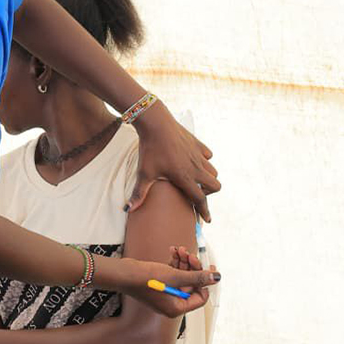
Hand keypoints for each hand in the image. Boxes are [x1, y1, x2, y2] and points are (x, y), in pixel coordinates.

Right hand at [120, 256, 218, 318]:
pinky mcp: (158, 284)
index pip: (200, 296)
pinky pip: (172, 273)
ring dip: (183, 262)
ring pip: (182, 276)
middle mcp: (172, 303)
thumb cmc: (146, 279)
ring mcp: (165, 293)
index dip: (205, 281)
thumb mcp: (175, 277)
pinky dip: (174, 262)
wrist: (123, 274)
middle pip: (191, 284)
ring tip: (180, 249)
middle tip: (190, 253)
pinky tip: (172, 250)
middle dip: (192, 267)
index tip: (209, 266)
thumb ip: (197, 277)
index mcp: (177, 308)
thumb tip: (216, 278)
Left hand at [129, 101, 219, 218]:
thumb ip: (139, 193)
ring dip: (207, 177)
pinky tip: (193, 160)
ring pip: (213, 171)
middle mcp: (196, 167)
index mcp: (185, 177)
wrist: (156, 123)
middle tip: (196, 192)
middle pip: (215, 185)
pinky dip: (204, 160)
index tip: (207, 220)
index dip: (204, 211)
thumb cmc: (150, 149)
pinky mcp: (197, 143)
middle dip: (209, 193)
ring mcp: (198, 155)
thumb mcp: (144, 173)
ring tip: (194, 178)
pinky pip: (208, 155)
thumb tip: (128, 209)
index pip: (200, 199)